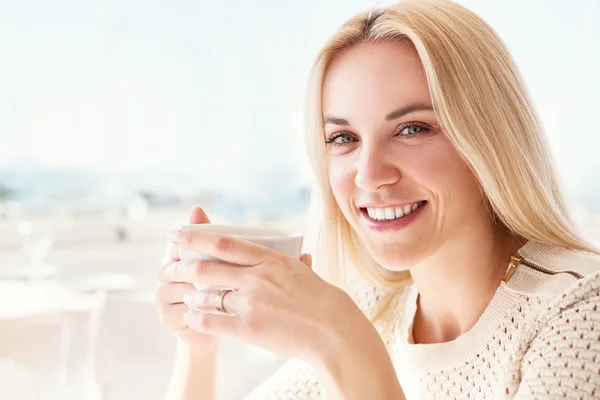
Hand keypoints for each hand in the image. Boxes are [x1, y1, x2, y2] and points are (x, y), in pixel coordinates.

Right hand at [156, 207, 219, 352]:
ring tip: (223, 287)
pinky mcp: (166, 315)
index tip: (210, 242)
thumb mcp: (221, 262)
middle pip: (176, 262)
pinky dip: (199, 306)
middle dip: (198, 265)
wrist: (220, 327)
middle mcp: (165, 273)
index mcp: (176, 256)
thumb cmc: (220, 290)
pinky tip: (215, 306)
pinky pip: (181, 306)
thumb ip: (211, 238)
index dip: (190, 239)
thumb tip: (195, 208)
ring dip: (201, 286)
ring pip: (179, 284)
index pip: (178, 241)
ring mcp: (163, 295)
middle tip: (223, 267)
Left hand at [164, 226, 369, 363]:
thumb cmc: (323, 299)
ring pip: (206, 295)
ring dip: (190, 294)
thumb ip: (294, 262)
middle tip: (169, 267)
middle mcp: (256, 278)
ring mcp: (250, 303)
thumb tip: (299, 255)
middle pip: (206, 268)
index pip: (223, 243)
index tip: (177, 234)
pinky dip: (198, 318)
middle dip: (181, 266)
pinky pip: (213, 321)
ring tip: (183, 294)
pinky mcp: (249, 328)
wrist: (333, 330)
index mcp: (269, 259)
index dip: (195, 237)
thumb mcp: (306, 271)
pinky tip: (192, 316)